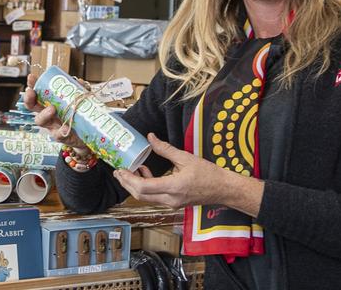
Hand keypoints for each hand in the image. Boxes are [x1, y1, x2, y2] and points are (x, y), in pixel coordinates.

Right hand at [24, 74, 90, 155]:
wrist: (90, 134)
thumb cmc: (80, 114)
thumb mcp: (81, 99)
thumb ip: (80, 90)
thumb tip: (79, 81)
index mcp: (50, 103)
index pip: (37, 93)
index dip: (32, 85)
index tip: (31, 77)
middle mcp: (48, 114)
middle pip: (32, 107)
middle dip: (29, 99)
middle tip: (32, 92)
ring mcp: (53, 126)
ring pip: (40, 121)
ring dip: (44, 114)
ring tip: (52, 109)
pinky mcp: (61, 137)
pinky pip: (58, 135)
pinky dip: (60, 131)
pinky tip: (65, 127)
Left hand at [113, 133, 263, 215]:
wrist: (223, 189)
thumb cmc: (208, 174)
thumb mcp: (185, 158)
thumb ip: (165, 149)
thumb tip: (150, 137)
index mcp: (173, 187)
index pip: (143, 187)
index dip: (128, 179)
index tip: (120, 170)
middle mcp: (170, 199)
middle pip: (140, 195)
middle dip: (127, 183)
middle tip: (118, 171)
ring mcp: (171, 203)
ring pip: (146, 198)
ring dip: (135, 185)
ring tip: (128, 171)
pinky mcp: (173, 202)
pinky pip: (154, 197)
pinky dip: (145, 186)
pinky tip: (145, 173)